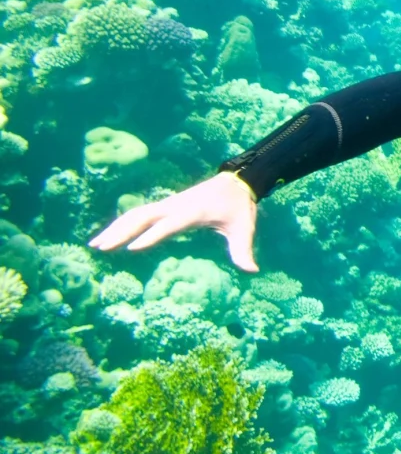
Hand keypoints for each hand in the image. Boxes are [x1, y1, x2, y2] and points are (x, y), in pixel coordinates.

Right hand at [87, 171, 259, 272]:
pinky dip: (122, 222)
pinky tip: (109, 235)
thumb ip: (243, 251)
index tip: (131, 249)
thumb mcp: (244, 229)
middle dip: (121, 232)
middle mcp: (175, 205)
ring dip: (115, 227)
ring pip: (136, 214)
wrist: (237, 182)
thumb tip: (252, 271)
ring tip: (95, 244)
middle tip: (101, 248)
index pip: (168, 226)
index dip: (151, 236)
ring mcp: (168, 203)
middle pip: (142, 217)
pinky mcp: (165, 205)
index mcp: (193, 212)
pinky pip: (139, 213)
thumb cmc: (239, 208)